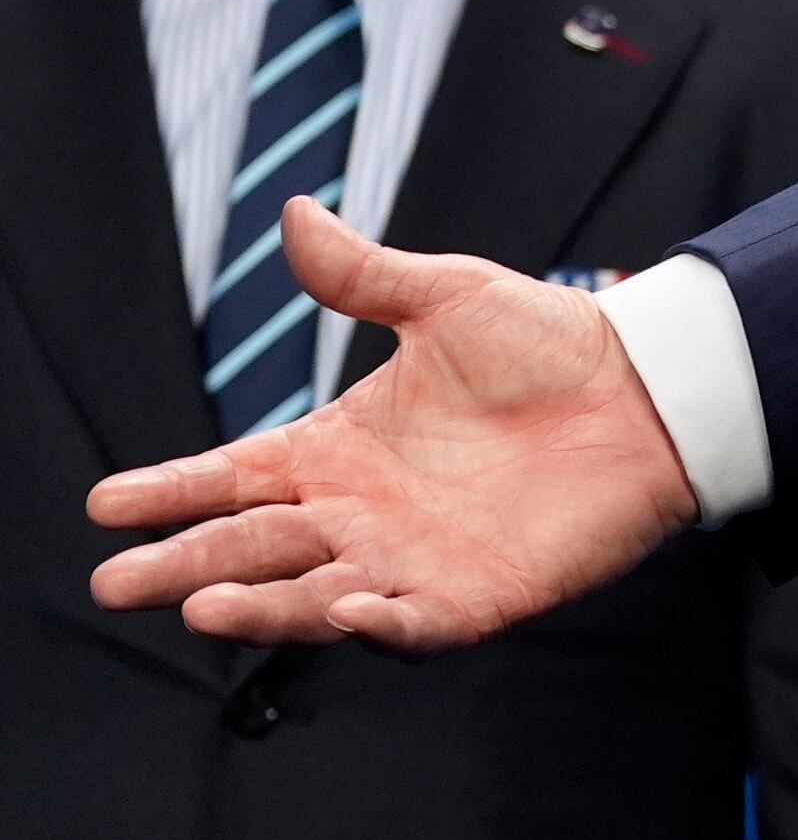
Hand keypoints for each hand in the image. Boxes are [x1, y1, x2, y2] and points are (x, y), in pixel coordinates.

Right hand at [87, 198, 697, 652]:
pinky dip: (378, 625)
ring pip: (312, 595)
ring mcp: (411, 559)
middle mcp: (361, 512)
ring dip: (259, 606)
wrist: (650, 388)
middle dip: (183, 564)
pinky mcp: (473, 596)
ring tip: (200, 606)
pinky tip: (345, 610)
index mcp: (341, 448)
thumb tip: (297, 214)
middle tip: (116, 581)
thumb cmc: (550, 345)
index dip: (172, 491)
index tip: (106, 504)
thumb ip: (365, 275)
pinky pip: (414, 624)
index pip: (234, 476)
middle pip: (252, 547)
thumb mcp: (447, 297)